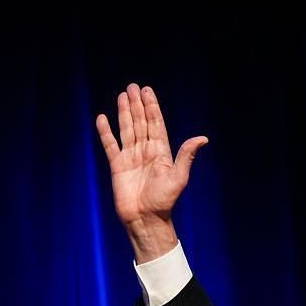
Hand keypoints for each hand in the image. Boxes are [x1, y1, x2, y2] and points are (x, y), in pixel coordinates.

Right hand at [95, 83, 207, 262]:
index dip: (152, 108)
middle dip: (137, 105)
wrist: (146, 218)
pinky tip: (103, 118)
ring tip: (122, 95)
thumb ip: (186, 156)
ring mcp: (131, 158)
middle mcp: (146, 152)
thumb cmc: (165, 200)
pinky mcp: (117, 166)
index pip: (156, 124)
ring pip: (127, 130)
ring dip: (124, 113)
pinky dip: (106, 132)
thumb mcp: (179, 177)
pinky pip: (110, 145)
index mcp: (162, 152)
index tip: (148, 92)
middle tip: (133, 87)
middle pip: (141, 123)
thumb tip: (203, 138)